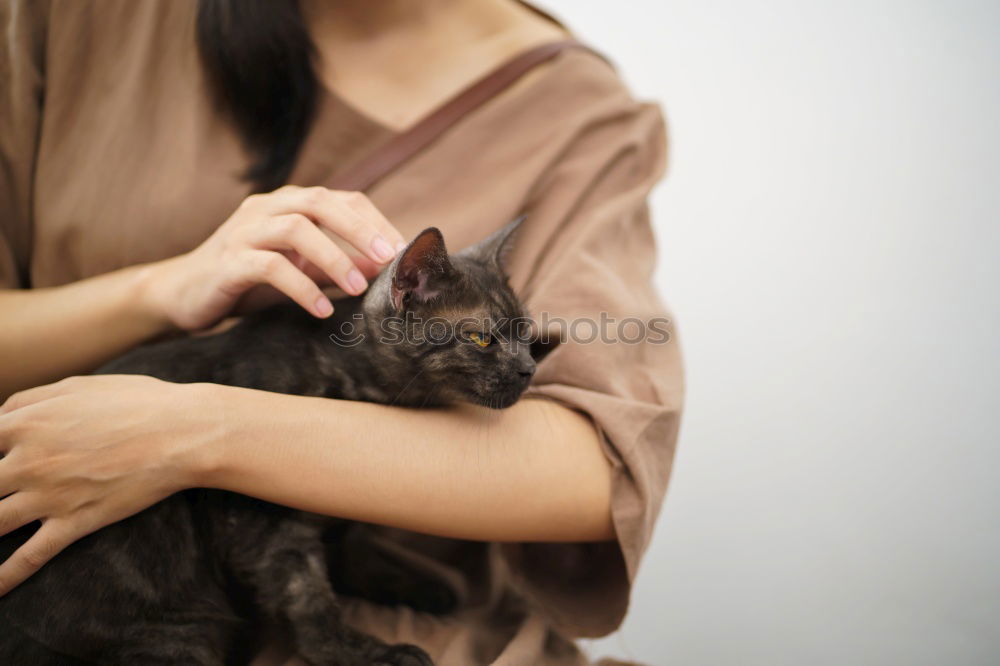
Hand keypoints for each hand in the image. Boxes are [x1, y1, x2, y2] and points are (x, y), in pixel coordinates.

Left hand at [0, 375, 211, 595]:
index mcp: (26, 423)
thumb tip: (0, 416)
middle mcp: (29, 461)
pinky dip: (5, 577)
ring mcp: (50, 495)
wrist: (183, 432)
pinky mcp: (76, 521)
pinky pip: (29, 556)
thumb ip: (30, 399)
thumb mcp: (77, 386)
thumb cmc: (135, 402)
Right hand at [145, 186, 405, 330]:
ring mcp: (243, 232)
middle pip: (319, 202)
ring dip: (333, 257)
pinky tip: (322, 309)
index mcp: (288, 204)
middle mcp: (266, 208)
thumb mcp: (301, 271)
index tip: (403, 250)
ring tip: (359, 288)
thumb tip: (385, 271)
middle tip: (388, 260)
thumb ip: (337, 266)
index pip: (341, 199)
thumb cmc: (249, 282)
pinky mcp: (227, 262)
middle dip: (359, 230)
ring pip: (294, 228)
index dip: (374, 221)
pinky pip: (268, 266)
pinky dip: (300, 286)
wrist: (182, 295)